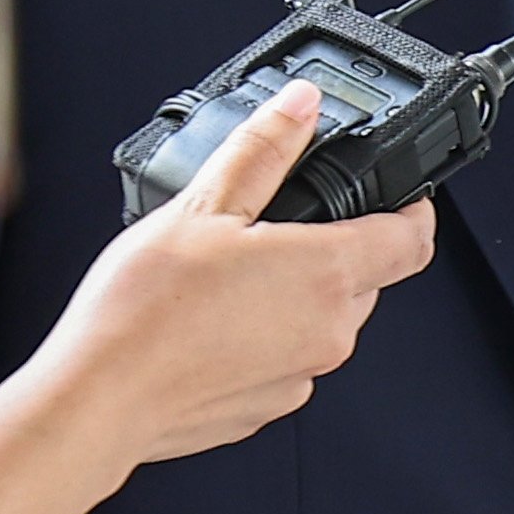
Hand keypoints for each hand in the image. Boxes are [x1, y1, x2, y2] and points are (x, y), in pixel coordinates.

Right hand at [16, 80, 434, 483]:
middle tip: (272, 224)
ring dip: (293, 292)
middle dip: (333, 245)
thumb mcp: (204, 205)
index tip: (399, 193)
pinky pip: (284, 358)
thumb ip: (263, 149)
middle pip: (365, 277)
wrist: (100, 399)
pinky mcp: (265, 408)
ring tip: (226, 274)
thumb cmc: (146, 309)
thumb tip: (301, 105)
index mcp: (327, 275)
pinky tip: (208, 319)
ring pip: (322, 318)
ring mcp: (299, 376)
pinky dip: (262, 335)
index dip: (413, 207)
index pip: (413, 238)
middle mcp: (329, 333)